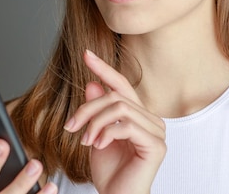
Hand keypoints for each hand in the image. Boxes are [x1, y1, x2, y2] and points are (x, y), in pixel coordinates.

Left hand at [63, 50, 165, 193]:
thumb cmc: (110, 173)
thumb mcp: (95, 136)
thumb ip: (96, 112)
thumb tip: (93, 84)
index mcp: (139, 116)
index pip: (122, 85)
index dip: (104, 69)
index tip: (86, 55)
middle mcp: (152, 120)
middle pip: (116, 96)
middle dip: (88, 108)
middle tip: (71, 126)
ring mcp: (157, 132)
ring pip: (119, 108)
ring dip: (94, 122)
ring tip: (84, 140)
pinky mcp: (156, 145)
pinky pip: (126, 126)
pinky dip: (105, 133)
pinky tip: (97, 145)